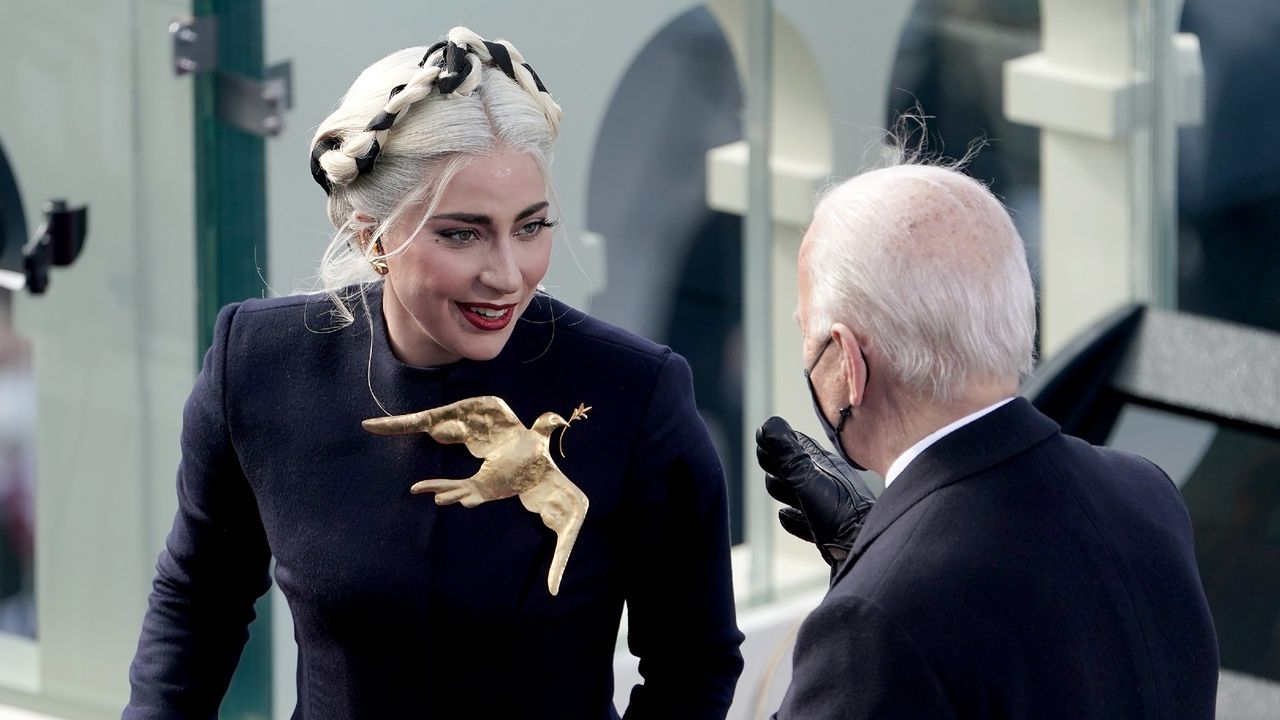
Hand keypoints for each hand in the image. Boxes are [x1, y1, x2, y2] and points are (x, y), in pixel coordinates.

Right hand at [755, 416, 875, 566]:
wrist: (864, 548)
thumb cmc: (841, 513)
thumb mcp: (808, 480)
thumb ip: (786, 455)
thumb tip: (768, 425)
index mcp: (822, 464)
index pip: (792, 445)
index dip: (774, 444)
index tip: (761, 443)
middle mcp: (824, 481)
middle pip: (790, 470)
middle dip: (776, 470)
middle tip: (771, 469)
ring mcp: (826, 505)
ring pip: (795, 494)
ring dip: (783, 492)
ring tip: (783, 494)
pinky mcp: (826, 528)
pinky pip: (803, 520)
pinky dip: (793, 518)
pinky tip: (787, 517)